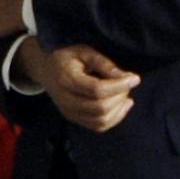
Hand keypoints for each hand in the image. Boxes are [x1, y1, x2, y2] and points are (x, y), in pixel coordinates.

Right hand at [18, 38, 140, 131]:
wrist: (45, 68)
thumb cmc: (66, 56)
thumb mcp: (84, 52)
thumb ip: (104, 64)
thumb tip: (126, 77)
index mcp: (67, 79)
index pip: (97, 90)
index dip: (119, 86)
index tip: (135, 78)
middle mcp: (66, 100)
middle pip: (100, 108)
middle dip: (120, 96)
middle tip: (128, 82)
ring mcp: (69, 112)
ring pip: (100, 121)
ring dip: (119, 109)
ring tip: (125, 93)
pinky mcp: (74, 118)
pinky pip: (98, 126)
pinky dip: (114, 118)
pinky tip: (122, 105)